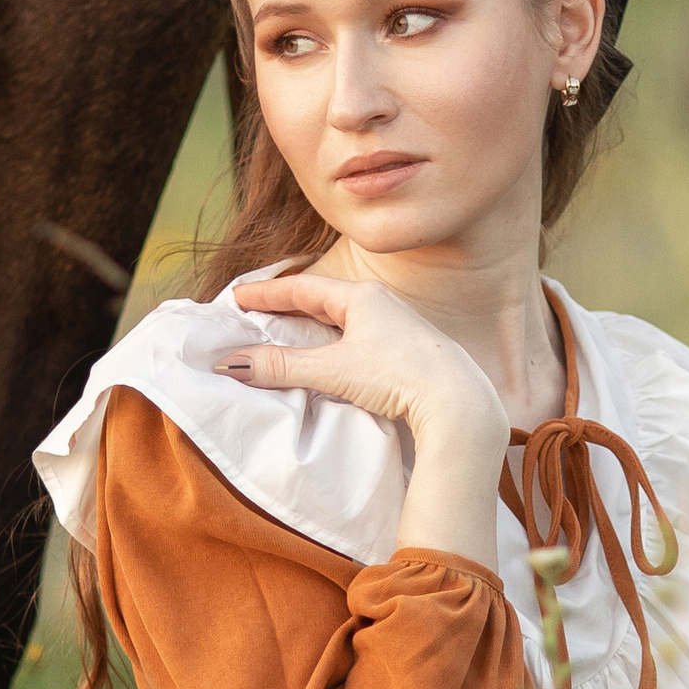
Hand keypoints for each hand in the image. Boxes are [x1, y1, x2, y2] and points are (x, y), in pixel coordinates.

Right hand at [221, 274, 504, 452]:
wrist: (458, 401)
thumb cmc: (399, 376)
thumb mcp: (333, 369)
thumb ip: (282, 366)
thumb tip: (230, 364)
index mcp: (362, 297)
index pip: (302, 287)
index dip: (267, 293)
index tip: (237, 297)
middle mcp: (381, 304)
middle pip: (323, 299)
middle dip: (287, 306)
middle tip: (256, 312)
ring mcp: (398, 327)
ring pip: (344, 319)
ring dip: (313, 325)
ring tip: (287, 332)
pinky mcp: (408, 352)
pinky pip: (359, 338)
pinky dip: (335, 342)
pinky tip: (332, 357)